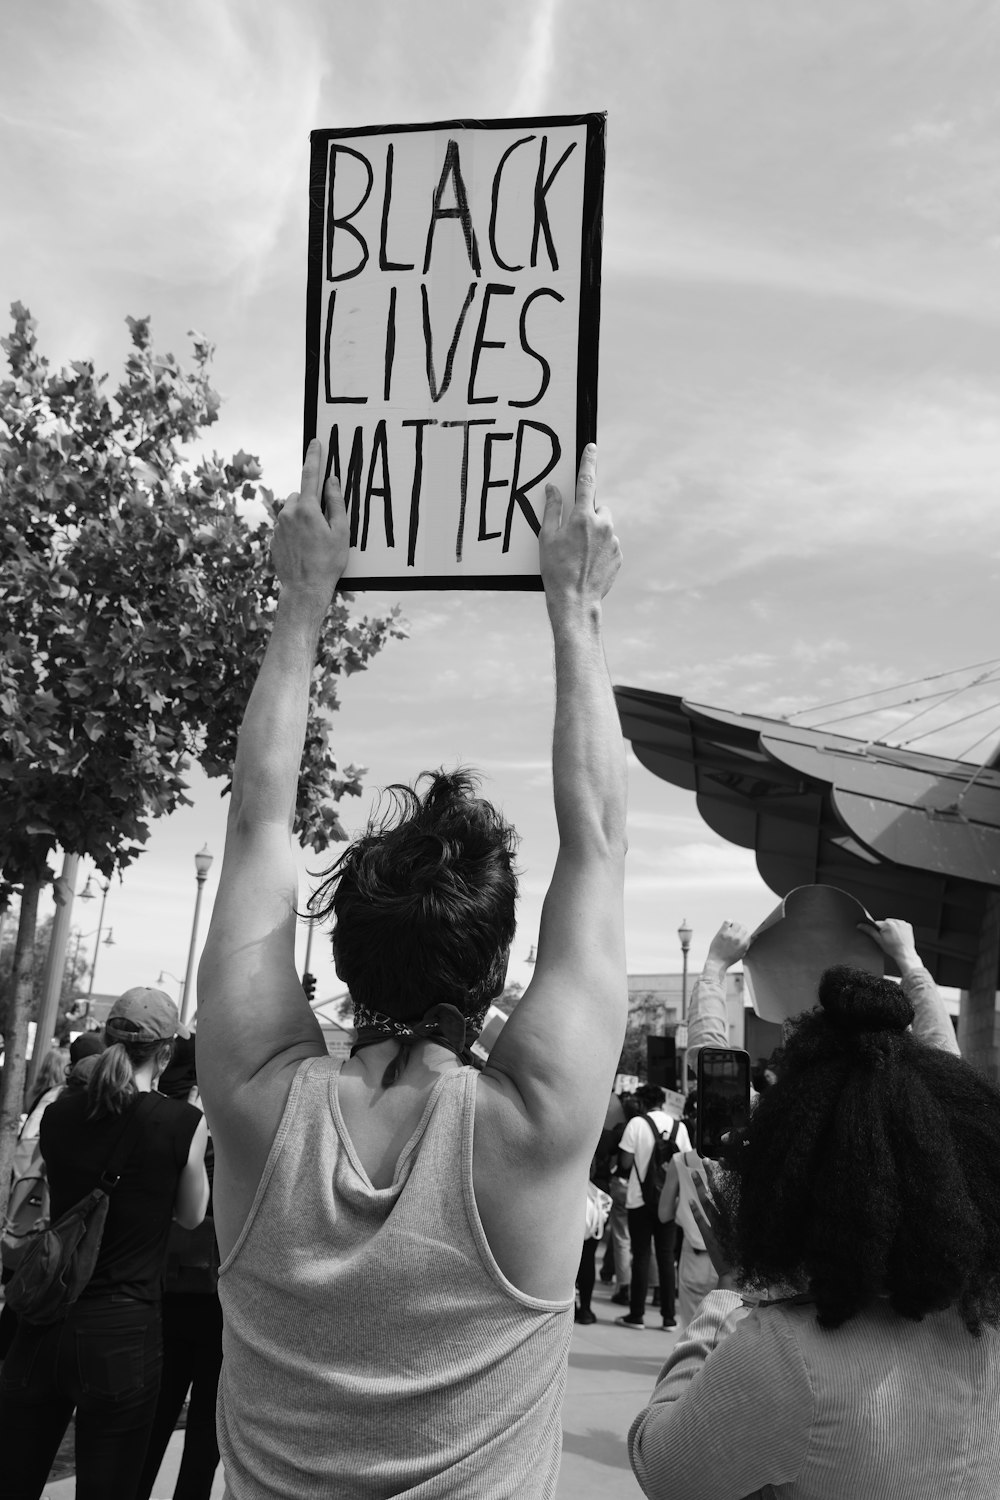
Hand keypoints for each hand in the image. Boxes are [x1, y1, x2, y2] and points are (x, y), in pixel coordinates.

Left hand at [270, 439, 348, 596]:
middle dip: (312, 503)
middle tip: (324, 526)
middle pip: (301, 496)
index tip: (315, 441)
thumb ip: (336, 503)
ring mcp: (278, 526)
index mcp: (307, 509)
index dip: (314, 456)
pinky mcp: (273, 538)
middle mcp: (288, 513)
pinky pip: (286, 526)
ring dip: (303, 518)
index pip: (311, 474)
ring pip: (292, 511)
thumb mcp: (341, 532)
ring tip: (314, 542)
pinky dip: (295, 532)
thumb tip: (332, 481)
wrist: (304, 589)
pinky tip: (304, 549)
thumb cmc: (328, 562)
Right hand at [539, 445, 621, 613]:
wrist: (575, 601)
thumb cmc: (555, 570)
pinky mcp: (619, 555)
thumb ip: (552, 509)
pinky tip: (588, 563)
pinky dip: (601, 549)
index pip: (586, 481)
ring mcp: (613, 540)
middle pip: (597, 507)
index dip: (588, 462)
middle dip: (588, 514)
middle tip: (573, 533)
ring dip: (595, 533)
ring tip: (580, 554)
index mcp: (582, 517)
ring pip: (605, 526)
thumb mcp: (546, 537)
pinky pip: (610, 544)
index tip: (592, 447)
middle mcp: (602, 525)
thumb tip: (553, 488)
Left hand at [691, 1168, 739, 1291]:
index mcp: (739, 1217)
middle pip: (718, 1192)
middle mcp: (729, 1219)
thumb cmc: (750, 1258)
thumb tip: (750, 1208)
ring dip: (699, 1187)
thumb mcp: (753, 1236)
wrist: (740, 1276)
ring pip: (707, 1202)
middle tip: (705, 1161)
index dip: (726, 1177)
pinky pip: (701, 1220)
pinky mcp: (709, 1237)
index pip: (732, 1191)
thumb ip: (751, 1221)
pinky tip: (690, 1200)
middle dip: (711, 1175)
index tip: (723, 1163)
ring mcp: (718, 1227)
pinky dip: (695, 1210)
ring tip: (693, 1174)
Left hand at [705, 920, 750, 970]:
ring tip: (732, 928)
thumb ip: (748, 944)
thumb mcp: (742, 953)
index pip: (748, 933)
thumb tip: (755, 936)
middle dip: (740, 928)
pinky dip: (728, 922)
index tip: (740, 934)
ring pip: (736, 923)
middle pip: (743, 927)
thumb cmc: (729, 958)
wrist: (717, 962)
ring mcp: (730, 935)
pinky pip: (727, 922)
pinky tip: (728, 925)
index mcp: (744, 944)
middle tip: (736, 931)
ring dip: (735, 924)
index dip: (744, 933)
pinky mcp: (722, 933)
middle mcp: (738, 939)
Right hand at [858, 918, 920, 972]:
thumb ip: (869, 931)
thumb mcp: (878, 940)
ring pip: (893, 923)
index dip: (878, 930)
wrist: (905, 954)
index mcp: (887, 924)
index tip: (881, 936)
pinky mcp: (908, 925)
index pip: (878, 923)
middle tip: (888, 938)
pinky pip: (901, 924)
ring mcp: (903, 923)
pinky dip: (900, 928)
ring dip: (893, 928)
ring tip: (894, 937)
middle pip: (886, 922)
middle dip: (885, 928)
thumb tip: (861, 925)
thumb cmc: (892, 949)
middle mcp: (896, 921)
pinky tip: (899, 936)